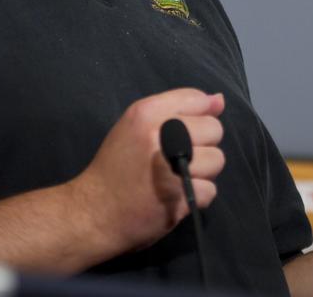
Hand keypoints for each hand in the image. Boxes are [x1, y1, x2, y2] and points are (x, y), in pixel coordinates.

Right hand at [71, 88, 226, 253]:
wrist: (93, 213)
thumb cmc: (115, 167)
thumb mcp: (136, 127)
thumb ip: (177, 110)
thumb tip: (219, 100)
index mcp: (146, 112)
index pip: (197, 99)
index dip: (197, 117)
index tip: (182, 134)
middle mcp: (160, 134)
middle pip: (214, 129)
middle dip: (202, 146)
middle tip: (177, 160)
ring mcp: (171, 165)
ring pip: (217, 159)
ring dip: (203, 173)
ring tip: (178, 179)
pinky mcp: (179, 195)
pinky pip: (211, 190)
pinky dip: (197, 197)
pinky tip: (176, 197)